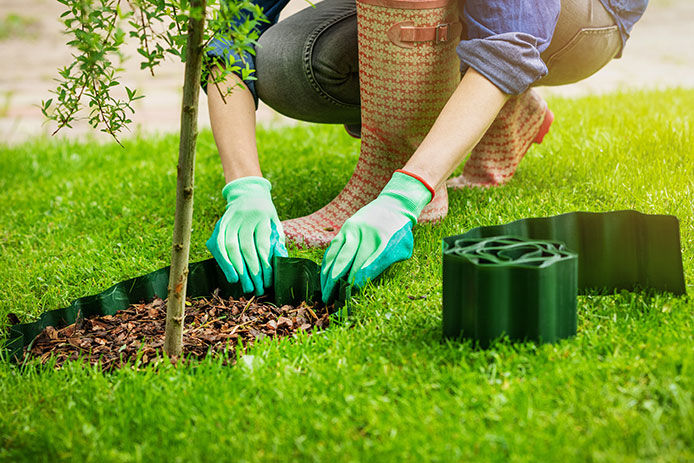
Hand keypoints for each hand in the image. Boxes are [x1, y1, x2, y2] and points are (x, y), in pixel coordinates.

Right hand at [207, 176, 287, 294]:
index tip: (268, 282)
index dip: (264, 265)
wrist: (248, 194)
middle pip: (246, 248)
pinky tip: (231, 275)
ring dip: (236, 269)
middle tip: (256, 289)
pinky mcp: (220, 224)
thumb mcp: (275, 224)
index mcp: (263, 216)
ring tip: (244, 286)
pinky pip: (218, 245)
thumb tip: (278, 263)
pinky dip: (224, 261)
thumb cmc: (265, 215)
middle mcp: (245, 217)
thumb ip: (276, 242)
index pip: (262, 245)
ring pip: (230, 247)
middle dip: (251, 272)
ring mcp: (230, 219)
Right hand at [320, 171, 432, 302]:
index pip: (365, 265)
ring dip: (327, 276)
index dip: (356, 281)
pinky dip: (326, 264)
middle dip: (335, 282)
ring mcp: (351, 230)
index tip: (349, 294)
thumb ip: (385, 263)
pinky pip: (332, 248)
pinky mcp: (344, 229)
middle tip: (329, 299)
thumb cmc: (400, 232)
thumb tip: (363, 280)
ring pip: (334, 255)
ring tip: (324, 293)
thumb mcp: (402, 248)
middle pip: (345, 261)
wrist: (393, 205)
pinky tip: (324, 277)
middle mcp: (363, 234)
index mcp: (381, 240)